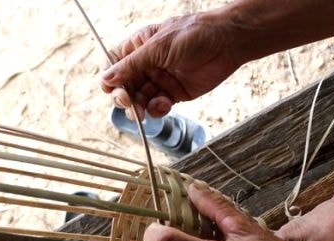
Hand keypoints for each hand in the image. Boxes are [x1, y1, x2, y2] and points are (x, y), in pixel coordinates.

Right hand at [100, 12, 238, 118]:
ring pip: (139, 100)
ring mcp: (159, 80)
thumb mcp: (158, 47)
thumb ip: (132, 65)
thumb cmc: (193, 34)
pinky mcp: (174, 94)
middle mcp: (146, 64)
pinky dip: (157, 109)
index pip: (113, 65)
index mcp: (138, 47)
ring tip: (142, 112)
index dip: (109, 79)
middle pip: (123, 86)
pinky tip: (164, 104)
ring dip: (138, 108)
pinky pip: (157, 106)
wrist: (228, 42)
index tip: (111, 90)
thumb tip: (105, 79)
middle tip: (128, 104)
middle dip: (123, 97)